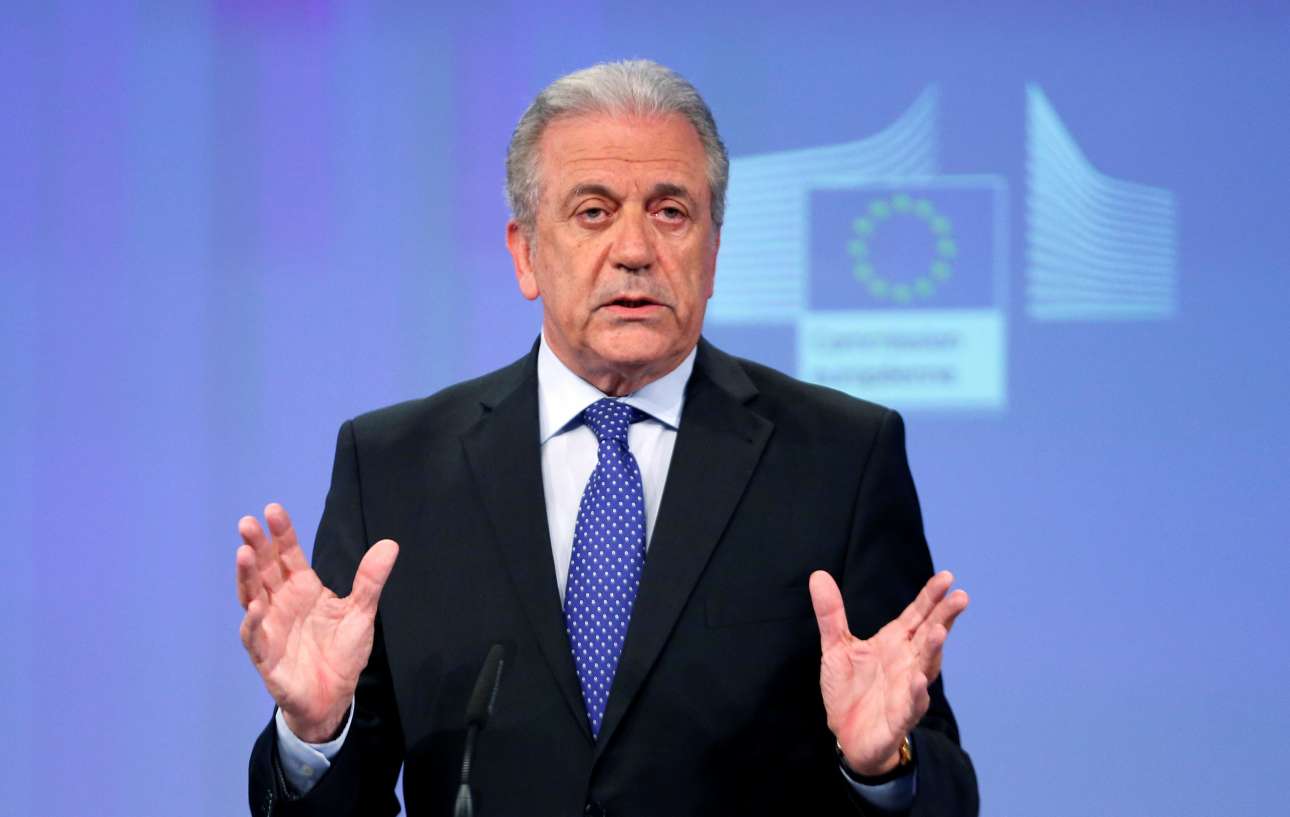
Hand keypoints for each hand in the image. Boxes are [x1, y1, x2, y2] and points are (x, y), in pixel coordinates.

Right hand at [236, 503, 398, 742]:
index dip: (281, 534)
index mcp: (302, 589)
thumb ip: (370, 580)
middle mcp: (281, 603)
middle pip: (264, 570)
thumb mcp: (361, 612)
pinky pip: (255, 636)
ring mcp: (269, 627)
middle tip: (248, 523)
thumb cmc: (342, 652)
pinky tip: (255, 606)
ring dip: (246, 576)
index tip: (273, 510)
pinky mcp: (266, 655)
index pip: (288, 555)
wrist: (334, 697)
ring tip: (244, 553)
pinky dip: (253, 622)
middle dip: (256, 546)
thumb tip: (390, 544)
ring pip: (251, 596)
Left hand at [809, 569, 967, 776]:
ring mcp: (908, 689)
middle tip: (960, 596)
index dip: (931, 597)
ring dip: (934, 650)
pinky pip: (912, 704)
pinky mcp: (900, 716)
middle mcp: (908, 662)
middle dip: (945, 616)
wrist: (847, 734)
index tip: (946, 576)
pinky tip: (920, 680)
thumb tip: (818, 575)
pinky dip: (917, 692)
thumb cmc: (849, 688)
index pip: (917, 615)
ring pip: (926, 667)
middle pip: (930, 635)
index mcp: (895, 643)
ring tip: (940, 631)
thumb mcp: (836, 647)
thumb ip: (831, 614)